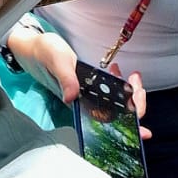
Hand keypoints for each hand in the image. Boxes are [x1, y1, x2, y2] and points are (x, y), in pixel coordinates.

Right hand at [8, 26, 151, 136]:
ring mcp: (88, 95)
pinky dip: (120, 84)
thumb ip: (65, 78)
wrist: (34, 48)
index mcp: (78, 103)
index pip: (106, 122)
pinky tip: (120, 72)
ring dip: (129, 93)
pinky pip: (109, 91)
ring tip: (132, 76)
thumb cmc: (44, 54)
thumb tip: (71, 97)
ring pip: (115, 104)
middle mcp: (85, 103)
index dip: (126, 127)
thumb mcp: (56, 61)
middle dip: (134, 104)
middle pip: (117, 115)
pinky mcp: (89, 87)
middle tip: (136, 82)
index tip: (143, 128)